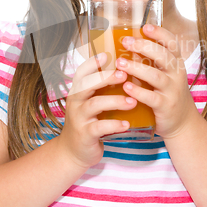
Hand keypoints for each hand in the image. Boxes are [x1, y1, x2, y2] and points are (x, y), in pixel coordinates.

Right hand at [58, 52, 132, 168]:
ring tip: (132, 101)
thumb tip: (125, 71)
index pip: (81, 72)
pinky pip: (99, 127)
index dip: (92, 62)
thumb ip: (101, 90)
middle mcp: (75, 102)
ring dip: (115, 101)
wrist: (73, 152)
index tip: (107, 55)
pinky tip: (126, 123)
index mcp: (78, 92)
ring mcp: (79, 118)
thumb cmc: (88, 122)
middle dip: (106, 78)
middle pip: (87, 85)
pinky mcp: (85, 134)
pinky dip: (114, 124)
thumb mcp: (90, 103)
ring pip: (95, 104)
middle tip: (124, 74)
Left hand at [116, 24, 198, 138]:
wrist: (183, 123)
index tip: (144, 26)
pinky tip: (126, 86)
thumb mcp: (165, 75)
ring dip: (137, 68)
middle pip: (163, 56)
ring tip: (120, 63)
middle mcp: (177, 75)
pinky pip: (152, 98)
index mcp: (176, 63)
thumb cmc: (168, 93)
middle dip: (144, 46)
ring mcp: (172, 91)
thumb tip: (127, 45)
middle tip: (126, 41)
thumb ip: (151, 61)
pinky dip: (139, 91)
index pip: (172, 43)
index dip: (159, 33)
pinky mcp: (166, 107)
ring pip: (156, 76)